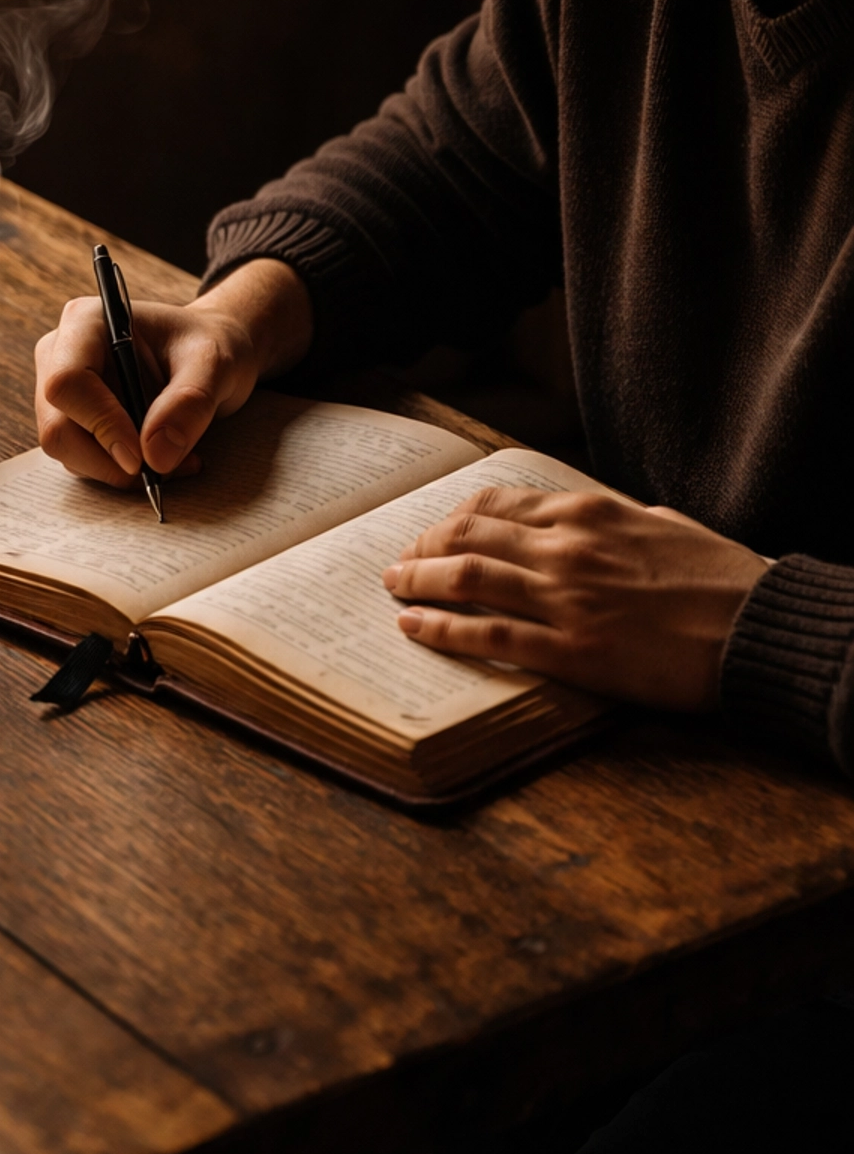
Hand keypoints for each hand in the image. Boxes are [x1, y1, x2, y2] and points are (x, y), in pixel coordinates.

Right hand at [34, 258, 311, 486]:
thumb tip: (155, 457)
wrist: (206, 357)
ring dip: (118, 470)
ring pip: (66, 451)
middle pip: (57, 426)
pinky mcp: (70, 421)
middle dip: (109, 459)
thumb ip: (189, 402)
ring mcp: (59, 391)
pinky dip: (119, 471)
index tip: (141, 457)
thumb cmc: (209, 346)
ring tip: (175, 459)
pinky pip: (80, 461)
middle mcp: (60, 354)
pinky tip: (160, 458)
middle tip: (164, 467)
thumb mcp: (215, 365)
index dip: (101, 424)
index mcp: (86, 323)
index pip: (67, 382)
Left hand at [380, 485, 767, 708]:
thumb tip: (595, 520)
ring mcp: (566, 599)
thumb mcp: (666, 527)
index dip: (454, 517)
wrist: (759, 629)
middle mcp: (568, 548)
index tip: (434, 530)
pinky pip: (488, 635)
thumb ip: (619, 521)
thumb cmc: (724, 581)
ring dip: (417, 582)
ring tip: (393, 589)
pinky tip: (413, 628)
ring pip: (467, 579)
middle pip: (469, 535)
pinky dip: (440, 629)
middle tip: (399, 562)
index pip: (499, 503)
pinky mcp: (571, 650)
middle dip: (423, 546)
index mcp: (590, 512)